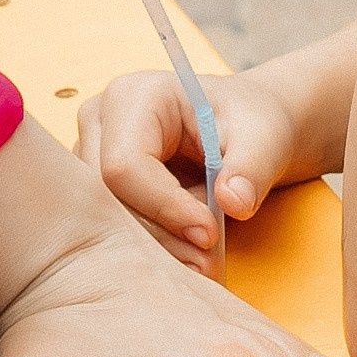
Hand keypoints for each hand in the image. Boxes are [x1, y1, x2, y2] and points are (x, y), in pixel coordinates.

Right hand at [79, 67, 302, 265]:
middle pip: (108, 197)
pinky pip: (113, 226)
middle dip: (161, 235)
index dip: (164, 207)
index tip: (209, 233)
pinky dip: (153, 246)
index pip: (125, 165)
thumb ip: (250, 170)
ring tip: (205, 259)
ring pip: (107, 219)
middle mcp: (100, 122)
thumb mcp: (263, 139)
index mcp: (134, 96)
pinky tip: (188, 253)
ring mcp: (93, 154)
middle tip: (209, 260)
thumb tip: (234, 203)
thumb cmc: (249, 122)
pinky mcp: (99, 185)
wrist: (245, 128)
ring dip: (158, 246)